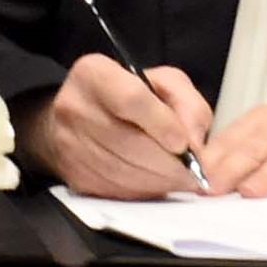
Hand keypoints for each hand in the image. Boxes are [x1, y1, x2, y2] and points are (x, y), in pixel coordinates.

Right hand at [23, 53, 212, 198]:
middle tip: (195, 170)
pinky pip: (119, 192)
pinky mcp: (75, 177)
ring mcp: (70, 146)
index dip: (163, 125)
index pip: (130, 99)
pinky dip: (146, 191)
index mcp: (95, 74)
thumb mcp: (164, 83)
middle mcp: (75, 107)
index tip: (184, 143)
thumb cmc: (127, 97)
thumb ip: (188, 104)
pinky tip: (156, 181)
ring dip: (162, 181)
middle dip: (171, 164)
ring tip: (178, 175)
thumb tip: (194, 143)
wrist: (81, 118)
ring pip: (127, 174)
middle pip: (131, 144)